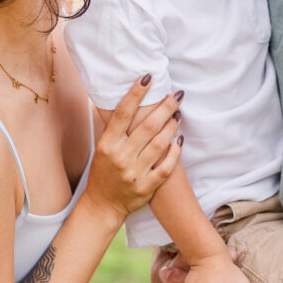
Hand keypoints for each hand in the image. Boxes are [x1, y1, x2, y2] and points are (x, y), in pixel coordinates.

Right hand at [85, 77, 182, 221]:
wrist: (103, 205)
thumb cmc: (103, 171)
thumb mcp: (102, 148)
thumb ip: (115, 128)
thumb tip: (126, 99)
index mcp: (107, 145)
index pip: (123, 113)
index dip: (136, 94)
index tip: (148, 78)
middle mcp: (120, 158)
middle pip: (147, 127)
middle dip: (165, 107)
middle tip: (177, 94)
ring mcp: (134, 173)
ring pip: (159, 145)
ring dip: (172, 126)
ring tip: (178, 114)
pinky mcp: (147, 187)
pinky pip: (166, 167)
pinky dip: (175, 152)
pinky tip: (180, 140)